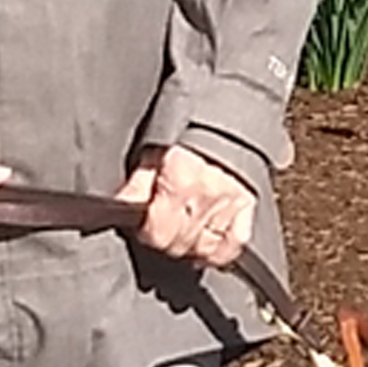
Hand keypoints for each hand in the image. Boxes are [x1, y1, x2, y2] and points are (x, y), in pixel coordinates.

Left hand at [119, 141, 252, 268]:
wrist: (223, 116)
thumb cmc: (184, 133)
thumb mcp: (152, 151)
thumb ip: (137, 184)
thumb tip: (120, 209)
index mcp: (180, 178)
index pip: (158, 233)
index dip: (146, 232)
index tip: (144, 225)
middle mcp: (207, 194)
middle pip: (179, 245)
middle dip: (165, 240)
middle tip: (162, 226)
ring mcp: (230, 203)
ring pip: (205, 249)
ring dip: (189, 246)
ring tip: (181, 233)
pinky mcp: (248, 206)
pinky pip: (234, 244)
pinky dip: (219, 250)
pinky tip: (204, 246)